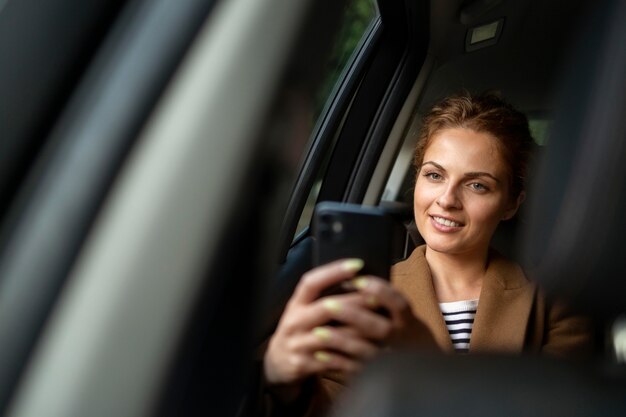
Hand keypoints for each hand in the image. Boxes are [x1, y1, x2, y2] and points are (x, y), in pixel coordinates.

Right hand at [263, 259, 392, 389]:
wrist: (276, 362)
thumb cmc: (299, 330)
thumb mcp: (303, 310)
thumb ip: (322, 298)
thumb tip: (356, 281)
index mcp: (296, 303)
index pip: (311, 282)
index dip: (333, 272)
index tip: (357, 265)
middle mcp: (294, 321)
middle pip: (325, 307)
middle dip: (353, 302)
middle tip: (377, 298)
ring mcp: (297, 343)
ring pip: (330, 336)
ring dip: (356, 333)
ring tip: (377, 329)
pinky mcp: (302, 364)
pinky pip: (330, 361)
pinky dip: (349, 358)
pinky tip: (366, 354)